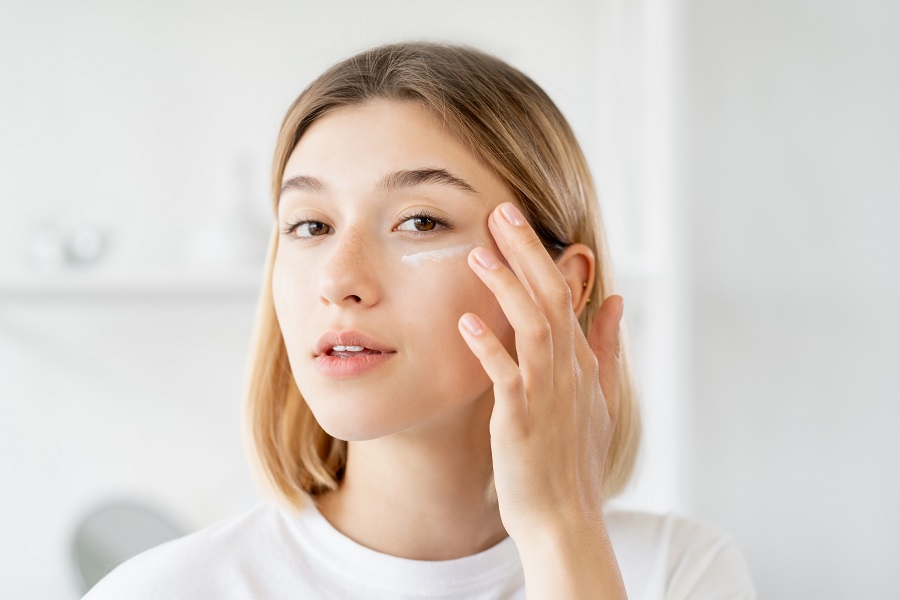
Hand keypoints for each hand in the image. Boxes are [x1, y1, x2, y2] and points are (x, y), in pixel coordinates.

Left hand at [458, 201, 623, 541]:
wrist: (565, 520)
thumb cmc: (575, 461)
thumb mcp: (602, 399)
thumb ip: (608, 347)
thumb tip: (616, 299)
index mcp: (583, 364)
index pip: (566, 296)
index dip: (541, 256)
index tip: (516, 222)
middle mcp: (569, 372)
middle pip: (552, 298)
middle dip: (526, 252)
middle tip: (501, 211)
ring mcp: (548, 396)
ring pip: (534, 327)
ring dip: (507, 287)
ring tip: (479, 252)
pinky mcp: (522, 421)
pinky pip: (507, 376)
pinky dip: (489, 347)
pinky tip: (466, 320)